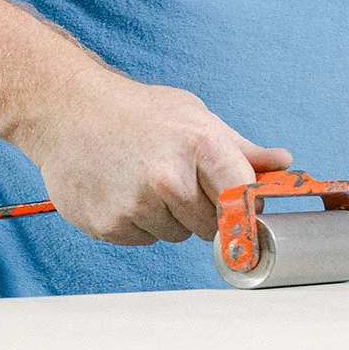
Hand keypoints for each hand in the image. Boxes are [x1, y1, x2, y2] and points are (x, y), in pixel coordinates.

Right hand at [12, 69, 291, 245]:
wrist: (65, 109)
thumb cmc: (136, 111)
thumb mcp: (193, 116)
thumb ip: (239, 148)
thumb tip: (283, 164)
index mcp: (202, 146)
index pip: (244, 201)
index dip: (245, 211)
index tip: (242, 216)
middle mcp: (171, 179)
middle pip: (211, 227)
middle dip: (201, 211)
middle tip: (175, 180)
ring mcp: (138, 205)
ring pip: (175, 235)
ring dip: (166, 218)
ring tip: (141, 180)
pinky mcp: (109, 224)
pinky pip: (142, 240)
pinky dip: (135, 223)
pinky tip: (120, 190)